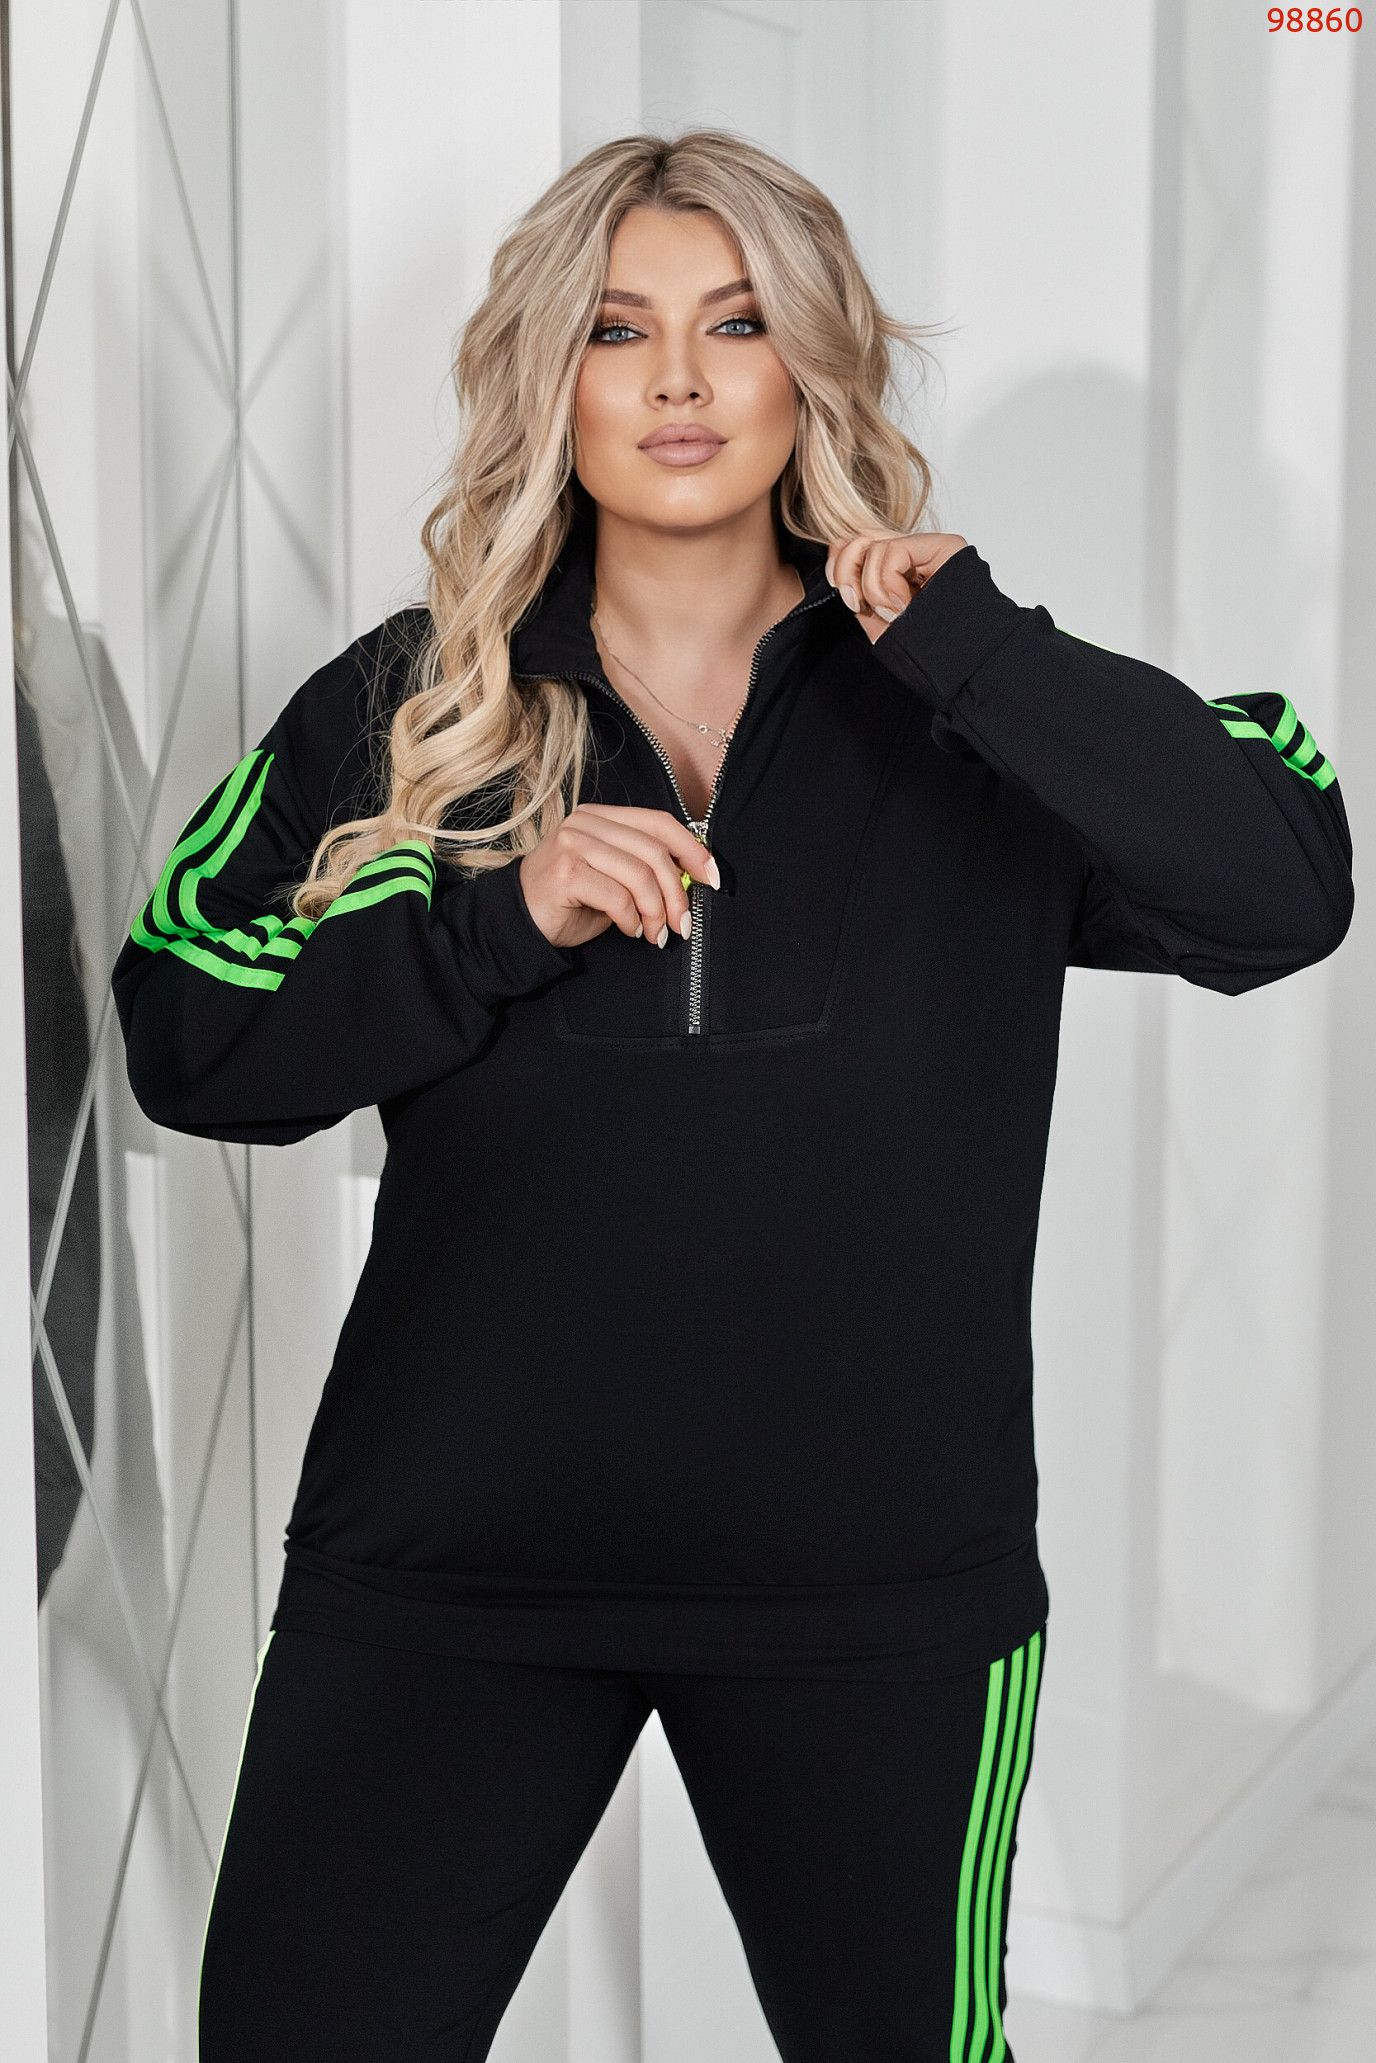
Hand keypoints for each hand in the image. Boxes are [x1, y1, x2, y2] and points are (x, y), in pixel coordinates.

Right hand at [518, 804, 719, 950]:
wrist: (517, 924)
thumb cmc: (570, 903)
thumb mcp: (612, 879)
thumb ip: (644, 869)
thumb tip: (692, 878)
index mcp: (599, 817)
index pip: (658, 822)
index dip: (692, 848)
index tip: (712, 878)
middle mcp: (585, 823)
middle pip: (654, 850)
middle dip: (677, 893)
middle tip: (683, 924)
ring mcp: (572, 844)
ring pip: (639, 874)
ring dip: (657, 911)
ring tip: (656, 934)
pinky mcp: (566, 872)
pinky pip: (618, 897)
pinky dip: (632, 920)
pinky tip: (630, 931)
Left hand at [825, 531, 970, 646]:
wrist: (962, 668)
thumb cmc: (927, 653)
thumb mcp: (878, 622)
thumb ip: (859, 592)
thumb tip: (838, 565)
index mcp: (898, 570)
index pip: (856, 544)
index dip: (839, 564)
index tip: (849, 600)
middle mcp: (912, 555)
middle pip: (859, 535)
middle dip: (846, 572)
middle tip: (859, 604)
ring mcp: (928, 548)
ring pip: (873, 543)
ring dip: (872, 587)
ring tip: (894, 612)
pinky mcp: (943, 545)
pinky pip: (892, 550)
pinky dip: (887, 583)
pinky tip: (905, 605)